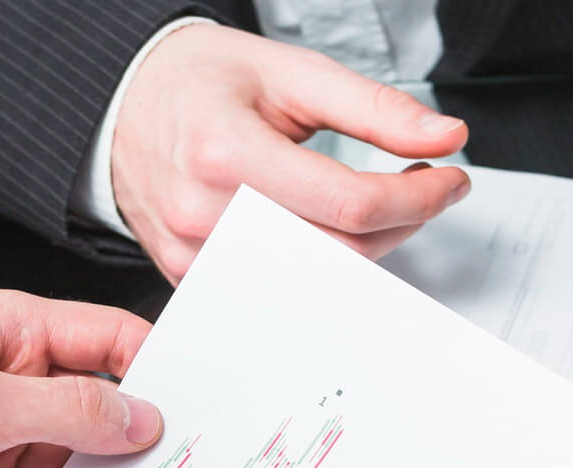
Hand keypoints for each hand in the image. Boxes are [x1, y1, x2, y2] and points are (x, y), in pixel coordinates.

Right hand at [112, 24, 470, 280]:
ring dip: (366, 247)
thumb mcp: (289, 73)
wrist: (123, 107)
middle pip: (340, 250)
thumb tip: (442, 136)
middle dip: (401, 222)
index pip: (349, 203)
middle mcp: (203, 213)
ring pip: (316, 278)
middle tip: (423, 189)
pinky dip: (321, 264)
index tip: (448, 180)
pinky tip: (333, 231)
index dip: (417, 198)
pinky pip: (280, 290)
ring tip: (377, 205)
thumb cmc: (198, 84)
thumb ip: (372, 108)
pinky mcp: (192, 280)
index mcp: (224, 152)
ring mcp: (195, 257)